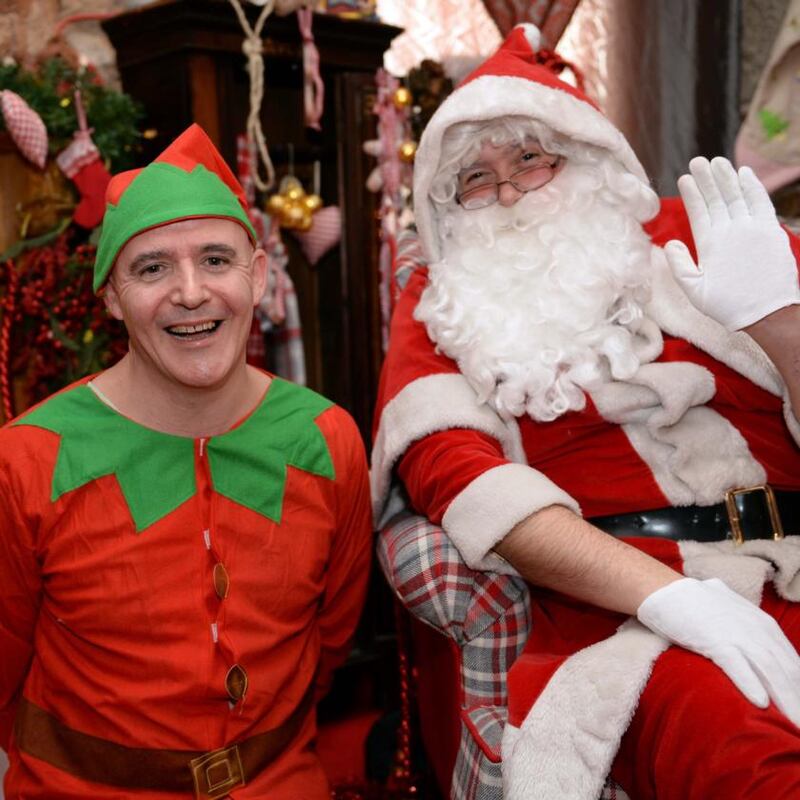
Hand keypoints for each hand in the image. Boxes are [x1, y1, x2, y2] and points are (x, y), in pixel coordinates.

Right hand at [637, 576, 799, 726]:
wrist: (664, 590)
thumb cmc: (697, 605)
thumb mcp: (734, 614)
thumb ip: (752, 631)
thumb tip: (766, 650)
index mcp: (765, 625)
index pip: (794, 663)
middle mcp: (757, 628)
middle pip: (788, 671)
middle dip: (799, 701)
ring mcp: (736, 633)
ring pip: (770, 671)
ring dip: (786, 701)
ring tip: (794, 726)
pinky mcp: (713, 639)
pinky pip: (736, 664)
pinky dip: (750, 683)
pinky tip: (760, 703)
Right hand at [663, 156, 799, 330]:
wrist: (768, 313)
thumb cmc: (728, 305)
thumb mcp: (694, 292)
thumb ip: (679, 266)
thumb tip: (670, 244)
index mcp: (710, 244)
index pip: (699, 210)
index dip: (691, 193)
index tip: (684, 178)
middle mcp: (731, 230)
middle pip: (717, 198)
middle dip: (707, 177)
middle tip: (698, 161)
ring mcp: (753, 228)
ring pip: (737, 195)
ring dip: (727, 177)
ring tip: (718, 162)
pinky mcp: (771, 230)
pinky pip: (760, 201)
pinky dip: (752, 186)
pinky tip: (744, 174)